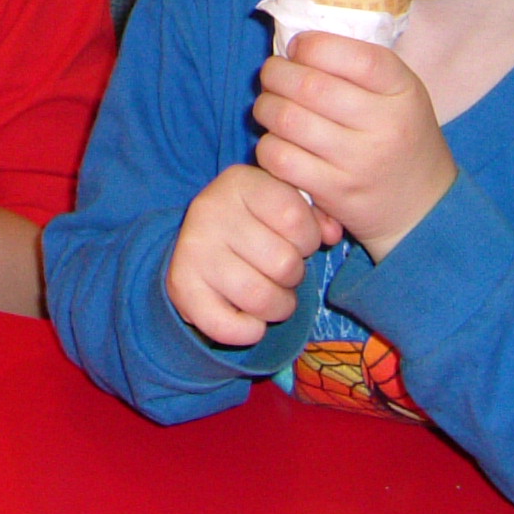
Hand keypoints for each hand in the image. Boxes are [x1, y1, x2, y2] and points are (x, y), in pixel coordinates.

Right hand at [167, 165, 340, 347]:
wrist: (200, 243)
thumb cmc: (255, 223)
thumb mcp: (284, 203)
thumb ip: (316, 214)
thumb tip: (332, 234)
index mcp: (240, 182)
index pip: (294, 216)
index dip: (309, 238)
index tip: (299, 241)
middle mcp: (211, 210)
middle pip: (283, 262)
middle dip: (295, 276)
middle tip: (284, 272)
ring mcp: (193, 249)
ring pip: (260, 297)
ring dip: (279, 306)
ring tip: (274, 296)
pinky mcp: (181, 287)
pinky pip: (229, 326)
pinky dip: (250, 331)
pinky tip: (251, 319)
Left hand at [252, 31, 455, 260]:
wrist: (424, 206)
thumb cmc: (402, 136)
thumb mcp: (401, 93)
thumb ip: (359, 66)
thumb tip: (298, 40)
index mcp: (403, 91)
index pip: (355, 57)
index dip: (314, 46)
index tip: (298, 47)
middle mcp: (385, 125)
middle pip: (310, 87)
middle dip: (276, 74)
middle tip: (271, 74)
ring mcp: (359, 162)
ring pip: (288, 121)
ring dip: (266, 107)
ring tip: (268, 105)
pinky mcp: (335, 192)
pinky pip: (281, 160)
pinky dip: (268, 145)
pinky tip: (276, 141)